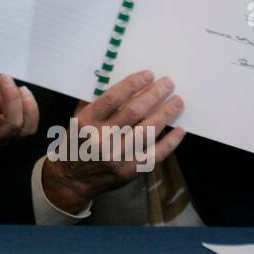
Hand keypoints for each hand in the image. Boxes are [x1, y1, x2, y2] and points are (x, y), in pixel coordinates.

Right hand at [39, 70, 185, 213]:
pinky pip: (155, 154)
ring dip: (166, 114)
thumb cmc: (77, 142)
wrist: (73, 179)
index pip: (112, 98)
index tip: (148, 75)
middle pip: (134, 112)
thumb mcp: (77, 119)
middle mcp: (100, 139)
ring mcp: (116, 157)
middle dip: (154, 95)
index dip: (133, 84)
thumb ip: (95, 101)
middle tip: (168, 83)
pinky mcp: (129, 171)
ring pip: (147, 131)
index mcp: (85, 122)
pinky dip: (170, 141)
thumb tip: (122, 83)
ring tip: (178, 102)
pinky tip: (180, 130)